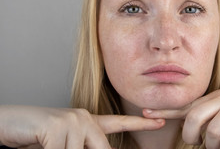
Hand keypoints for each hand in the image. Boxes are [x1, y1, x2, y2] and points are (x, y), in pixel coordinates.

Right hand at [0, 105, 164, 148]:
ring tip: (50, 143)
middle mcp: (85, 118)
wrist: (13, 124)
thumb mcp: (67, 145)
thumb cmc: (41, 136)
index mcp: (89, 122)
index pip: (119, 123)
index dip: (141, 124)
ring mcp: (73, 120)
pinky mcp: (58, 126)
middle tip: (66, 145)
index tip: (160, 121)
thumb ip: (84, 146)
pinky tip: (44, 144)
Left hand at [143, 74, 219, 148]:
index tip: (144, 113)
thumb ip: (208, 110)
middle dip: (190, 134)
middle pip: (195, 117)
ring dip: (213, 145)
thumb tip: (192, 127)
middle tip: (195, 143)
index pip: (185, 105)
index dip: (165, 110)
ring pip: (214, 129)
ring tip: (218, 148)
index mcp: (213, 98)